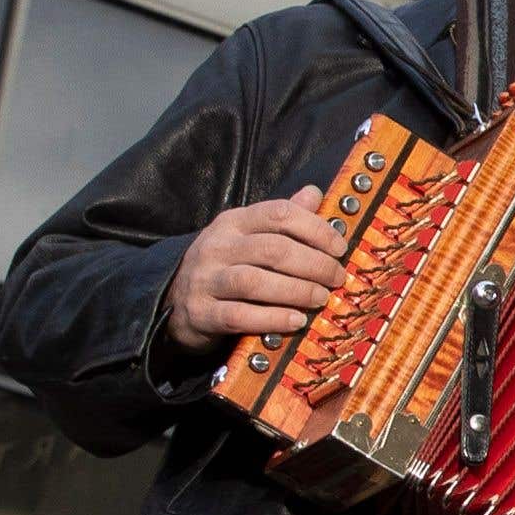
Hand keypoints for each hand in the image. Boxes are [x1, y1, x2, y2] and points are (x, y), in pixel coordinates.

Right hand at [168, 188, 356, 349]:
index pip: (278, 214)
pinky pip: (239, 316)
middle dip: (313, 264)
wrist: (173, 299)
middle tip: (336, 278)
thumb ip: (281, 218)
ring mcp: (205, 279)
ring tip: (321, 299)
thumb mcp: (248, 235)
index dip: (316, 229)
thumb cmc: (225, 266)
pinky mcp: (201, 312)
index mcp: (233, 222)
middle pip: (272, 249)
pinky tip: (296, 320)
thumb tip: (315, 194)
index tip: (340, 247)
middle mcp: (217, 246)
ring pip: (254, 282)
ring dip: (296, 291)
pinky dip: (272, 318)